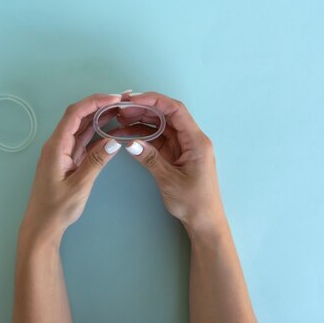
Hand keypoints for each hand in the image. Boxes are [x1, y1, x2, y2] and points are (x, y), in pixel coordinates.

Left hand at [19, 93, 122, 245]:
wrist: (42, 226)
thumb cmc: (57, 208)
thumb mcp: (80, 185)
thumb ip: (96, 161)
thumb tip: (114, 141)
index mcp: (56, 146)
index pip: (75, 114)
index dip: (94, 102)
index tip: (115, 98)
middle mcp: (57, 144)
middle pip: (78, 116)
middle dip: (99, 105)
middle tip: (123, 101)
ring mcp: (62, 152)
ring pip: (81, 127)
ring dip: (99, 117)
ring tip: (120, 110)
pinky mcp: (67, 160)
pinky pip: (83, 140)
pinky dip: (97, 133)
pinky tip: (111, 130)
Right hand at [116, 92, 225, 237]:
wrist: (204, 222)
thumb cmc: (193, 202)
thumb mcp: (169, 181)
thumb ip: (150, 159)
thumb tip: (130, 143)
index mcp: (196, 141)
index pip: (175, 110)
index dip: (153, 101)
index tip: (132, 100)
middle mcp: (191, 139)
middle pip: (166, 115)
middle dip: (143, 109)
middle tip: (120, 110)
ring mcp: (183, 146)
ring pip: (160, 126)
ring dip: (141, 121)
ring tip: (119, 120)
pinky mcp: (176, 155)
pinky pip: (158, 139)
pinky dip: (143, 135)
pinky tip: (128, 135)